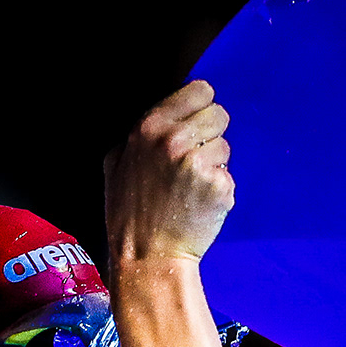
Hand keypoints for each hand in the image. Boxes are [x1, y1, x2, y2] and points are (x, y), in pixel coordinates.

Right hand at [103, 80, 233, 265]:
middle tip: (193, 162)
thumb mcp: (116, 165)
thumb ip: (138, 135)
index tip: (196, 124)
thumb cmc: (130, 214)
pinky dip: (219, 191)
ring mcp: (198, 163)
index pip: (200, 90)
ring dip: (214, 165)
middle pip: (219, 114)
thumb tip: (159, 117)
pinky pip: (229, 177)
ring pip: (225, 146)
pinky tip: (199, 205)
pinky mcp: (218, 186)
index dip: (201, 107)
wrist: (148, 256)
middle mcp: (174, 139)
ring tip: (191, 188)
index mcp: (150, 126)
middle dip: (210, 135)